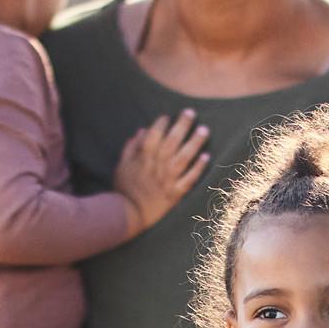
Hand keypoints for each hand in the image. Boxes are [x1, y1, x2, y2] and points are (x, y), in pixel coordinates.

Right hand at [114, 110, 210, 230]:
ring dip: (195, 142)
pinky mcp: (176, 192)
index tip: (167, 116)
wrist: (129, 215)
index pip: (154, 135)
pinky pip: (190, 178)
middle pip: (172, 141)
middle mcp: (157, 166)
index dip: (161, 123)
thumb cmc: (124, 189)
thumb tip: (141, 130)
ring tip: (204, 130)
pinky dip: (198, 167)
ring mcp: (168, 179)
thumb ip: (131, 147)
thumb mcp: (121, 165)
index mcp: (143, 158)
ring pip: (184, 157)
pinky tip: (207, 156)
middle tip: (191, 113)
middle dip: (182, 125)